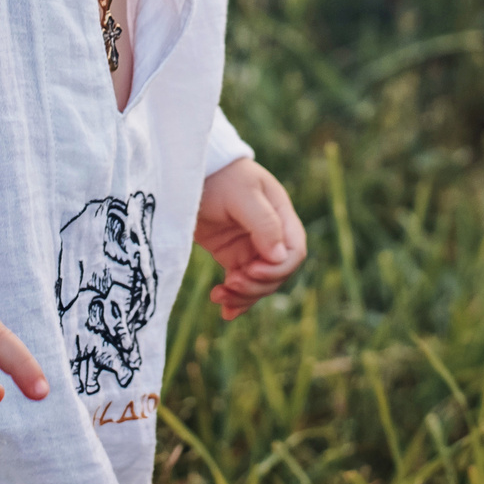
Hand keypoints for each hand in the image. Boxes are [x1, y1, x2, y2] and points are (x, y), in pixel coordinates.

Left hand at [193, 158, 306, 320]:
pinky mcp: (231, 255)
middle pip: (277, 274)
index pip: (294, 252)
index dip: (277, 269)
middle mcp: (270, 234)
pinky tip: (225, 311)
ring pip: (259, 284)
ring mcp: (250, 247)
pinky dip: (235, 300)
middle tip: (231, 282)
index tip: (251, 270)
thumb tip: (280, 257)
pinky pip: (241, 284)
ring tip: (220, 296)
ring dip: (243, 296)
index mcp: (281, 216)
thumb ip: (263, 223)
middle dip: (256, 285)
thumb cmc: (220, 176)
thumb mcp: (242, 194)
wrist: (189, 171)